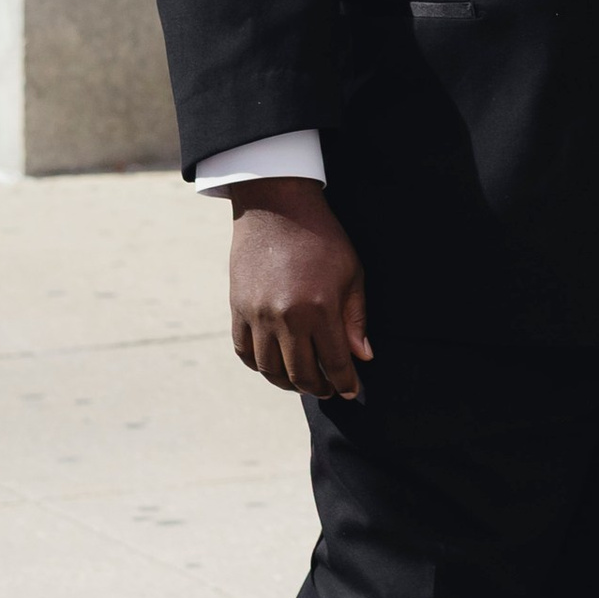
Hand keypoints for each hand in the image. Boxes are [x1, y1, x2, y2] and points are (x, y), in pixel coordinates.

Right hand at [228, 182, 371, 397]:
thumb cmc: (322, 237)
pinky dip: (260, 366)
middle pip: (301, 374)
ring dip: (288, 383)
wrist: (276, 207)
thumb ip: (355, 318)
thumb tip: (362, 357)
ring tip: (304, 381)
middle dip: (319, 388)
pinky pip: (245, 353)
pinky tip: (275, 365)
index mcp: (319, 309)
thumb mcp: (352, 273)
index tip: (351, 391)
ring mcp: (256, 316)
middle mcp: (285, 318)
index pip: (334, 363)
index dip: (345, 382)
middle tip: (329, 389)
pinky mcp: (237, 310)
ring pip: (270, 370)